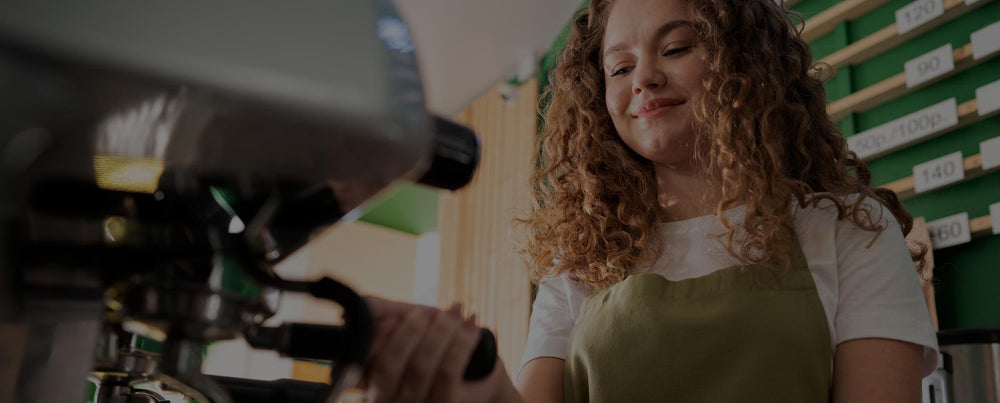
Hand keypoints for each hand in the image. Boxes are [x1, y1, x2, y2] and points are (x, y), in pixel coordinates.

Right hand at [361, 296, 519, 402]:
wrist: (477, 367)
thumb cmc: (430, 341)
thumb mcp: (405, 321)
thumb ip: (381, 309)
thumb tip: (363, 303)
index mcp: (368, 377)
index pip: (359, 364)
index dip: (375, 340)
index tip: (393, 319)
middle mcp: (385, 397)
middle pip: (388, 367)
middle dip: (408, 334)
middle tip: (426, 313)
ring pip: (420, 368)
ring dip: (438, 333)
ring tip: (454, 311)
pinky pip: (448, 373)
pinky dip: (460, 343)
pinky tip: (471, 324)